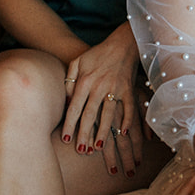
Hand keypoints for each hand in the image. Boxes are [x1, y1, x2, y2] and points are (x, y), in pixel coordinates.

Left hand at [62, 28, 145, 175]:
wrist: (122, 44)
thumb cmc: (97, 54)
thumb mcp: (77, 62)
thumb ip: (69, 81)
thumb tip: (66, 100)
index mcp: (85, 81)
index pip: (74, 107)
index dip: (69, 125)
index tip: (65, 140)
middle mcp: (99, 86)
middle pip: (90, 115)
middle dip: (84, 134)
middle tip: (80, 151)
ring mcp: (115, 88)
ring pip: (108, 115)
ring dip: (103, 132)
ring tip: (98, 148)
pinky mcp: (129, 89)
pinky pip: (129, 108)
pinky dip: (128, 120)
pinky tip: (124, 132)